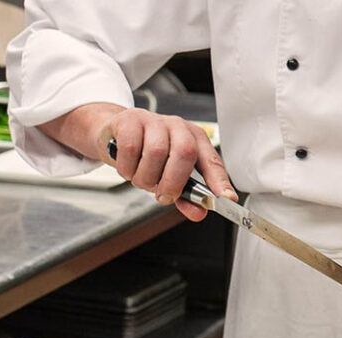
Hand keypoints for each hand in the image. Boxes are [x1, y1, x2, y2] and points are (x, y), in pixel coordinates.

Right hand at [96, 108, 236, 220]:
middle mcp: (178, 127)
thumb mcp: (169, 175)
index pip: (212, 161)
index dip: (220, 181)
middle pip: (185, 153)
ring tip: (142, 179)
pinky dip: (128, 167)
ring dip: (146, 177)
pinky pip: (131, 148)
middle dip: (174, 182)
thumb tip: (198, 213)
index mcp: (195, 140)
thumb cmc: (147, 155)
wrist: (114, 135)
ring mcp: (154, 121)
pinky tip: (129, 168)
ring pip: (156, 153)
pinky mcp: (130, 120)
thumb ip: (185, 195)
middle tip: (163, 196)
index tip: (227, 198)